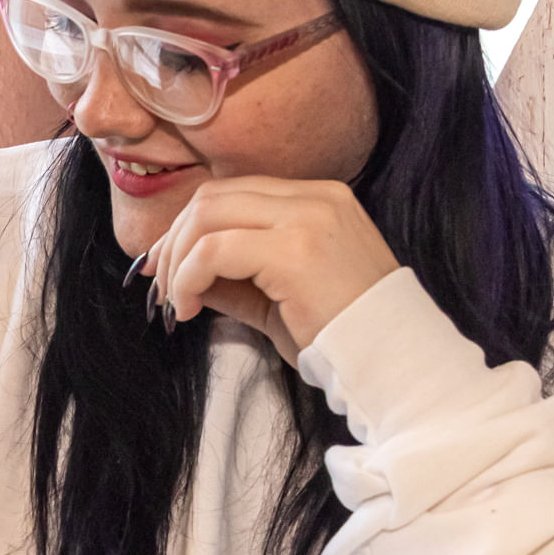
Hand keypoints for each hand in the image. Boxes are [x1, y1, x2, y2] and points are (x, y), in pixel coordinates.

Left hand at [140, 177, 399, 364]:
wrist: (392, 361)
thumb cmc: (340, 337)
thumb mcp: (277, 299)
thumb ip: (232, 277)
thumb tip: (176, 271)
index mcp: (318, 200)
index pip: (234, 193)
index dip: (188, 227)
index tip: (166, 265)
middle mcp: (315, 198)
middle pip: (213, 196)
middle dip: (174, 240)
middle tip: (161, 284)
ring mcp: (307, 218)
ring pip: (207, 216)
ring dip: (179, 261)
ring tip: (178, 303)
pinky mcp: (295, 249)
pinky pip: (214, 250)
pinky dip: (189, 278)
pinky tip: (191, 309)